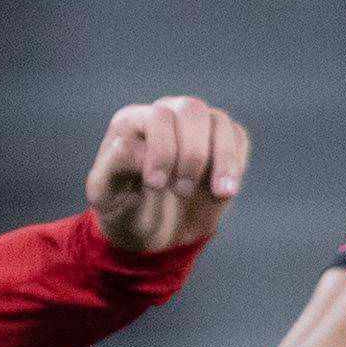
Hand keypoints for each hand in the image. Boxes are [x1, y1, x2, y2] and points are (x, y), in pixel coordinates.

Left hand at [86, 92, 248, 258]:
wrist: (152, 237)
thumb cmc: (125, 211)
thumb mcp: (107, 196)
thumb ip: (114, 166)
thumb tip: (134, 145)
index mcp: (132, 122)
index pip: (158, 117)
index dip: (163, 150)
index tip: (157, 186)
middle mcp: (166, 115)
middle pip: (192, 110)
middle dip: (193, 155)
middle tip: (181, 191)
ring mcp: (196, 128)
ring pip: (220, 122)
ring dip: (221, 160)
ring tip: (217, 193)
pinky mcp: (220, 145)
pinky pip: (238, 138)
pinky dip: (236, 164)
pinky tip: (225, 190)